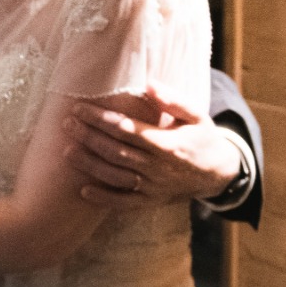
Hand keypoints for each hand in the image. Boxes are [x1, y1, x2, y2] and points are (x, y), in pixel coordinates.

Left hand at [66, 85, 241, 209]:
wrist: (219, 174)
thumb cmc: (202, 138)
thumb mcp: (196, 116)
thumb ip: (173, 100)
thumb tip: (149, 83)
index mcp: (168, 144)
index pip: (127, 130)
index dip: (101, 119)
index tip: (80, 108)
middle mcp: (159, 167)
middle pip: (116, 151)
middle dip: (89, 137)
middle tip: (67, 124)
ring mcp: (154, 187)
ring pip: (116, 176)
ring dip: (90, 164)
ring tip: (66, 151)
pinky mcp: (151, 201)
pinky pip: (125, 203)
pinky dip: (104, 199)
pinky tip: (83, 190)